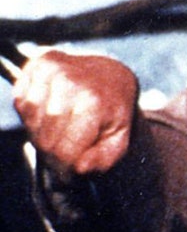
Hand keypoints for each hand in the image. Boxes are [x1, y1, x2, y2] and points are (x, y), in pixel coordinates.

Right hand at [12, 49, 138, 175]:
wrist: (112, 75)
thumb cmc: (113, 110)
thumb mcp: (119, 138)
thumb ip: (103, 159)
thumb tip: (79, 168)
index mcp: (93, 103)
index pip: (63, 150)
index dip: (65, 166)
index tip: (71, 168)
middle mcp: (71, 82)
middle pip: (45, 138)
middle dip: (53, 151)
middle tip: (66, 149)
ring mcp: (53, 70)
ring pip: (31, 120)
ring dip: (41, 131)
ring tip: (61, 128)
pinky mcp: (40, 63)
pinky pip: (22, 100)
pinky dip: (32, 112)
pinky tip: (51, 109)